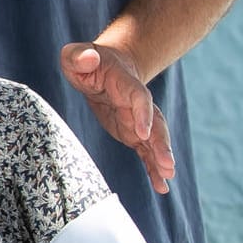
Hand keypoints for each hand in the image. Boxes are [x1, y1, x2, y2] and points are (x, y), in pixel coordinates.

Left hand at [60, 41, 173, 193]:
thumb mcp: (75, 55)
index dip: (142, 114)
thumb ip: (79, 55)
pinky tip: (161, 187)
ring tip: (166, 179)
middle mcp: (137, 104)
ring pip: (153, 140)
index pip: (139, 98)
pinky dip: (153, 168)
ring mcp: (137, 119)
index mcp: (125, 84)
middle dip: (160, 144)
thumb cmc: (86, 61)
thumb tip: (89, 57)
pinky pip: (146, 151)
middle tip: (167, 164)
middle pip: (154, 124)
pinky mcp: (133, 132)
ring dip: (160, 159)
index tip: (142, 133)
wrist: (106, 67)